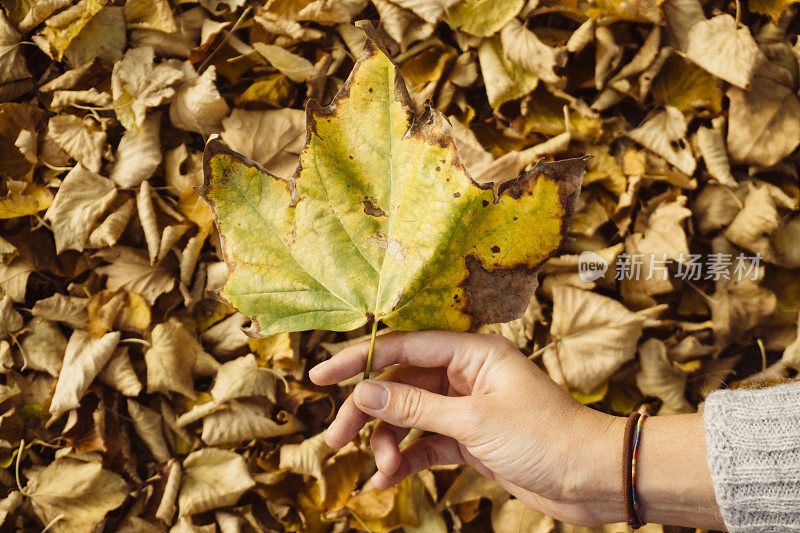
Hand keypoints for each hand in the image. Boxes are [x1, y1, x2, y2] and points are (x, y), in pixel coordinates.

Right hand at [308, 330, 620, 525]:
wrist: (592, 480)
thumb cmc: (546, 438)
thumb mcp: (473, 421)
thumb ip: (415, 405)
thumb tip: (364, 392)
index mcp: (472, 353)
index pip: (403, 348)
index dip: (359, 361)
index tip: (320, 376)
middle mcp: (466, 375)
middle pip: (401, 384)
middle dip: (369, 412)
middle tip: (337, 439)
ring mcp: (468, 408)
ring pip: (411, 416)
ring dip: (390, 441)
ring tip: (380, 468)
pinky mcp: (471, 439)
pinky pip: (428, 443)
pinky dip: (409, 459)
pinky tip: (391, 479)